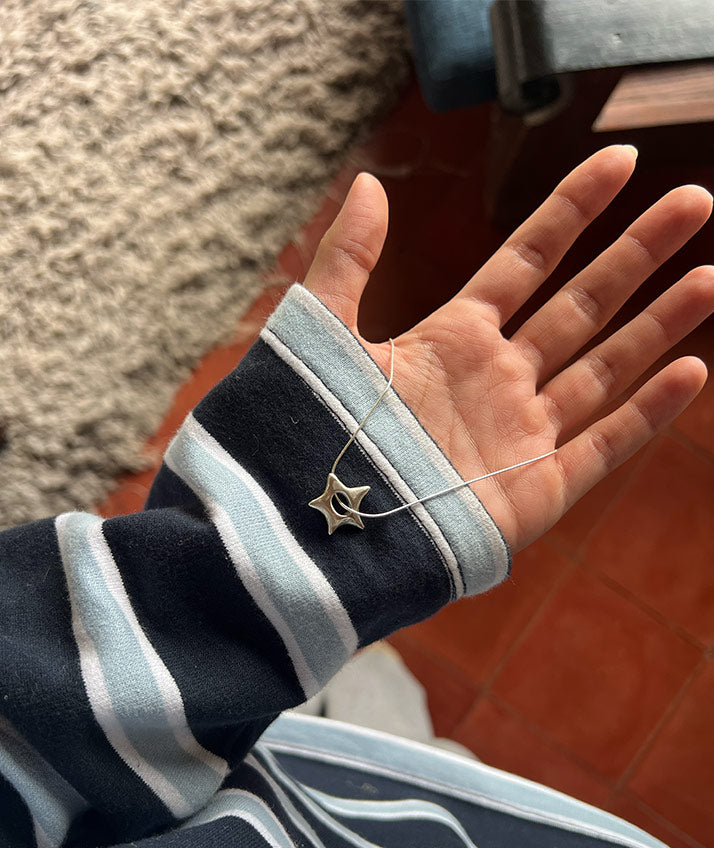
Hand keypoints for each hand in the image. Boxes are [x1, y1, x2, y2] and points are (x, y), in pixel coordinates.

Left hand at [304, 147, 712, 552]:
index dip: (573, 209)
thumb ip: (347, 259)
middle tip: (696, 198)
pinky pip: (604, 443)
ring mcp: (522, 433)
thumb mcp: (321, 334)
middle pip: (583, 303)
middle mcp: (498, 380)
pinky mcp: (538, 488)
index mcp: (453, 340)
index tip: (621, 159)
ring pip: (607, 366)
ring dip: (661, 322)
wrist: (322, 533)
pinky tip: (691, 370)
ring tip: (713, 275)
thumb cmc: (317, 436)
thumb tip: (372, 182)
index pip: (528, 259)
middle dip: (638, 252)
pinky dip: (649, 412)